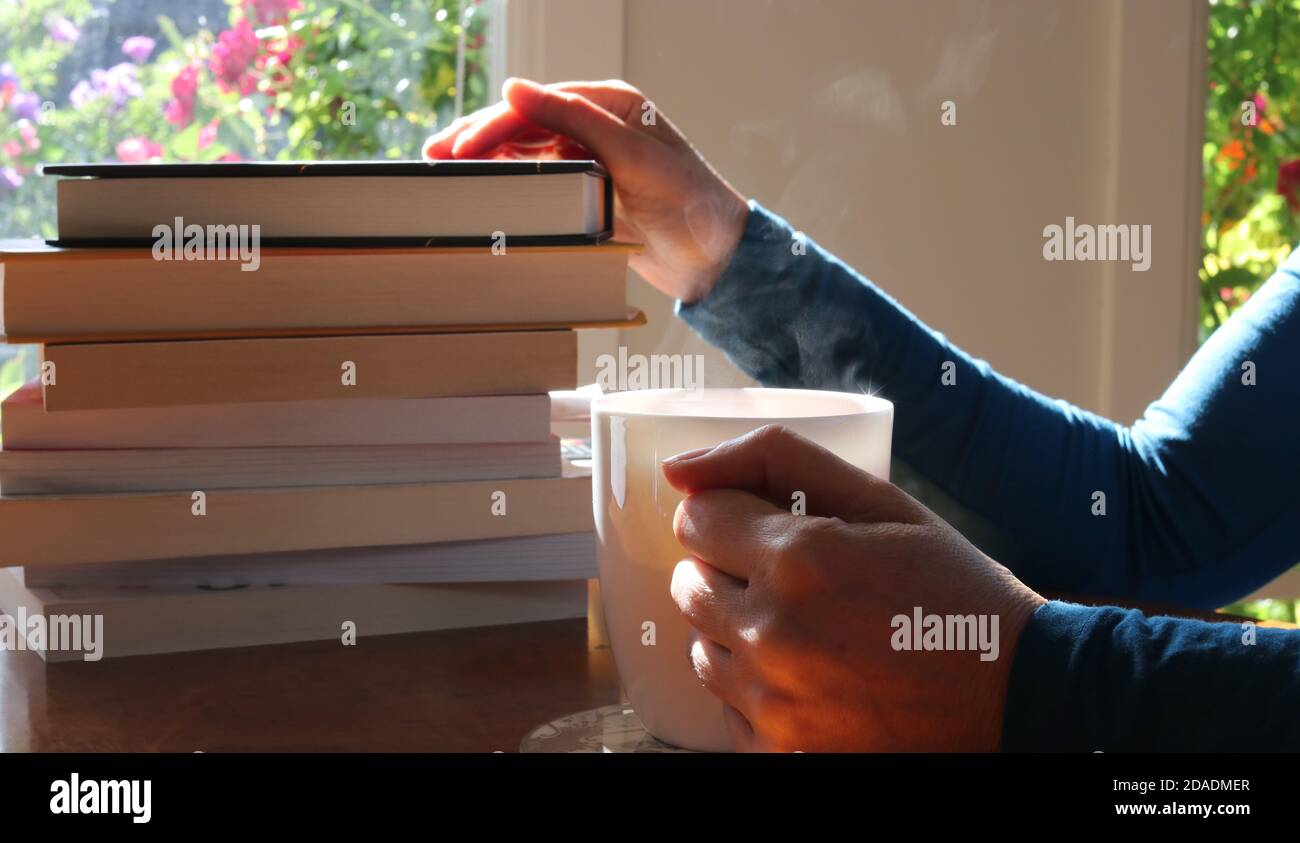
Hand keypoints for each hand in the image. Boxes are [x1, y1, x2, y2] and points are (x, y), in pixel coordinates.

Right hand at [423, 78, 748, 302]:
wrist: (713, 258)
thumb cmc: (687, 200)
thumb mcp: (631, 153)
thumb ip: (574, 118)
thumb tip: (516, 88)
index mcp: (609, 106)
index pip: (537, 106)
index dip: (493, 123)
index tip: (458, 147)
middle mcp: (596, 128)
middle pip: (524, 125)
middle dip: (477, 138)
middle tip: (434, 155)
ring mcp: (590, 162)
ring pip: (525, 153)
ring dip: (487, 160)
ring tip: (445, 171)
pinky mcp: (588, 195)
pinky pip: (539, 182)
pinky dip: (508, 183)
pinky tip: (482, 188)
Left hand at [661, 425, 1045, 751]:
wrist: (1017, 693)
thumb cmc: (952, 588)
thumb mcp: (880, 501)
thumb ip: (775, 460)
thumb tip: (678, 468)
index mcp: (798, 559)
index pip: (697, 519)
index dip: (730, 516)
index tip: (764, 526)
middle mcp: (774, 633)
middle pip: (689, 583)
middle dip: (728, 569)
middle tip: (791, 577)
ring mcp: (775, 702)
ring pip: (700, 645)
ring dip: (736, 628)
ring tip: (802, 625)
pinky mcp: (781, 751)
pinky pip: (725, 705)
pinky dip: (754, 685)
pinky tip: (808, 673)